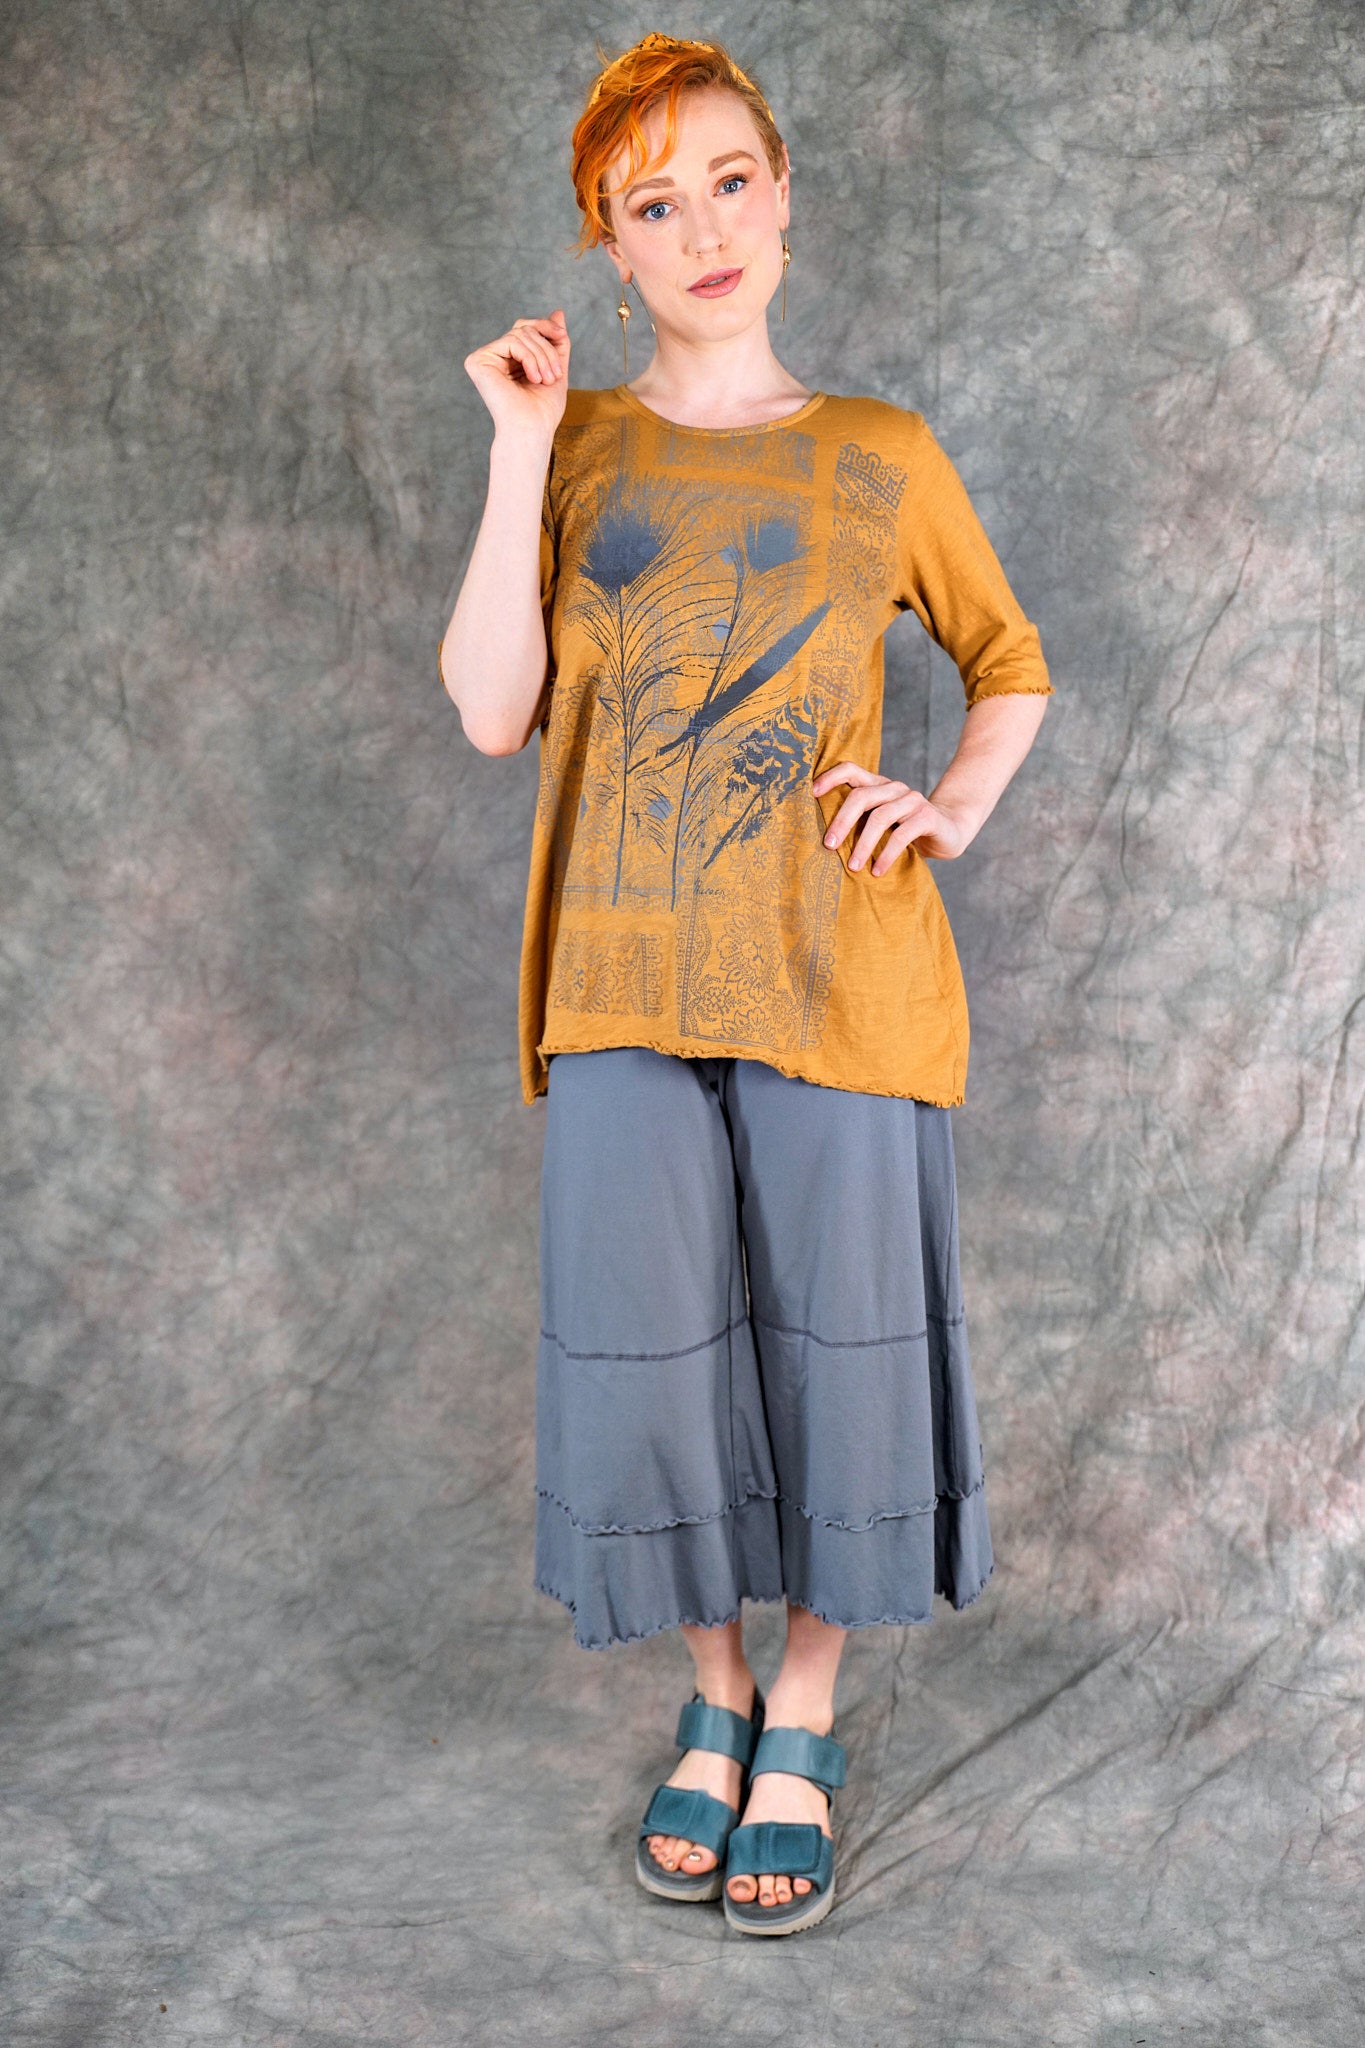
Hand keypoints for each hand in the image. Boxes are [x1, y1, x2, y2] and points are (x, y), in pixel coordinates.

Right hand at [463, 309, 569, 440]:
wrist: (533, 429)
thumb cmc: (543, 409)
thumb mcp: (555, 367)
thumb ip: (555, 341)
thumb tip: (558, 311)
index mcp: (508, 359)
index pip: (526, 329)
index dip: (545, 328)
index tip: (562, 337)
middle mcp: (493, 357)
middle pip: (523, 328)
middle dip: (546, 348)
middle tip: (555, 375)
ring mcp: (483, 358)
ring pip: (520, 334)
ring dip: (541, 356)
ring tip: (547, 379)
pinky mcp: (477, 361)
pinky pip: (511, 341)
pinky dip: (529, 357)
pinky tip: (533, 378)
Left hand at [812, 762, 973, 869]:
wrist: (949, 832)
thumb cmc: (905, 829)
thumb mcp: (881, 822)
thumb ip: (859, 820)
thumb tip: (822, 838)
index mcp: (878, 785)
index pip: (851, 769)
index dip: (830, 778)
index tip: (812, 794)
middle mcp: (894, 788)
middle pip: (861, 796)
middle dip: (842, 822)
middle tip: (829, 846)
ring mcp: (912, 800)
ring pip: (880, 817)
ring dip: (863, 844)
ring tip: (853, 867)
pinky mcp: (927, 817)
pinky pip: (902, 835)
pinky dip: (887, 855)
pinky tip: (877, 871)